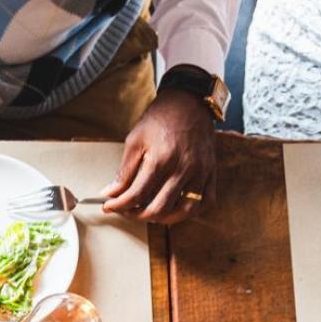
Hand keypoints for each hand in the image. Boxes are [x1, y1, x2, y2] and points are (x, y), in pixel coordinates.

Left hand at [101, 90, 215, 224]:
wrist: (189, 101)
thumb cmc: (160, 119)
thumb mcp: (135, 140)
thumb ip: (124, 171)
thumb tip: (109, 193)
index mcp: (161, 159)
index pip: (137, 195)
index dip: (119, 205)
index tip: (108, 207)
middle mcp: (184, 168)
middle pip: (159, 208)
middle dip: (137, 215)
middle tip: (126, 211)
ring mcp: (201, 171)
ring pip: (184, 210)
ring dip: (164, 219)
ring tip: (148, 214)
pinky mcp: (212, 171)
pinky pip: (206, 201)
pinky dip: (190, 211)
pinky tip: (175, 209)